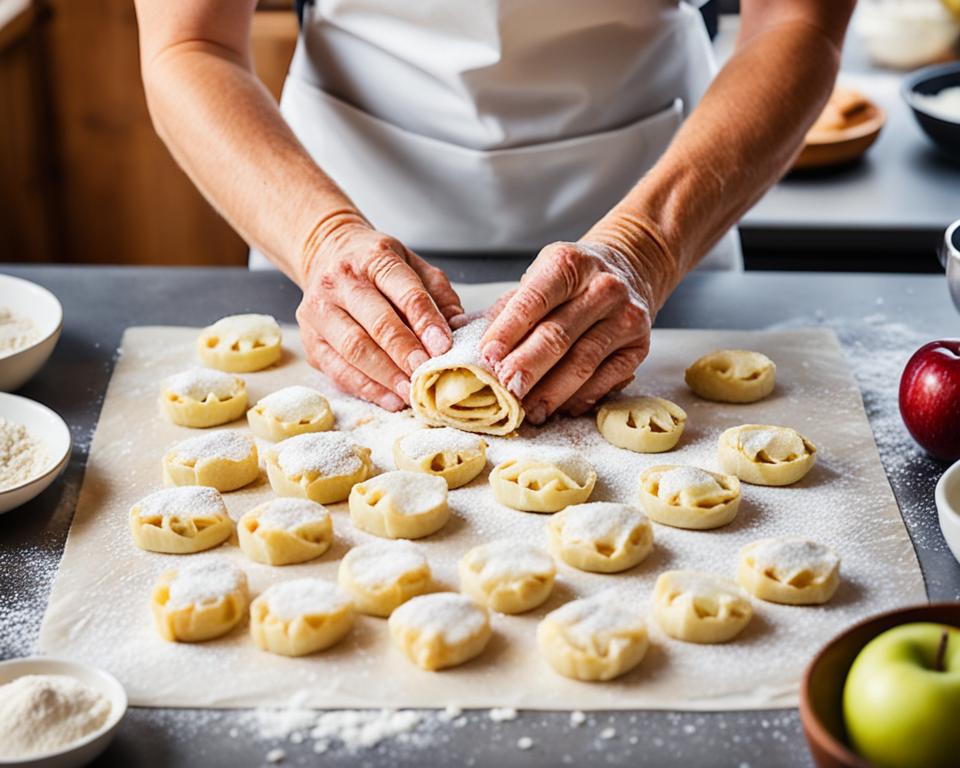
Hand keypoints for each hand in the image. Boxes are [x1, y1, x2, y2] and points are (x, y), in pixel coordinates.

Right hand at [297, 216, 464, 410]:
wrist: (326, 256)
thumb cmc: (377, 267)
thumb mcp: (413, 265)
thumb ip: (438, 294)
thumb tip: (458, 327)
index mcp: (374, 258)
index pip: (404, 291)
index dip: (426, 321)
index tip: (444, 347)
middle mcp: (341, 281)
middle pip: (376, 323)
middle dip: (405, 353)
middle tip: (426, 374)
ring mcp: (319, 311)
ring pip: (354, 349)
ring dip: (386, 376)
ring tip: (410, 393)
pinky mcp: (310, 340)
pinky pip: (338, 370)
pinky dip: (366, 389)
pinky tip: (390, 399)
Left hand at [480, 236, 668, 423]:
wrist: (629, 268)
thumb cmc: (569, 281)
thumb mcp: (538, 279)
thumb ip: (503, 309)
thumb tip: (456, 332)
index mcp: (569, 264)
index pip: (533, 301)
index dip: (507, 332)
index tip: (486, 358)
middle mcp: (602, 288)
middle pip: (558, 336)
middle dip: (527, 367)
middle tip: (504, 392)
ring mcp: (625, 317)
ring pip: (583, 362)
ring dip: (552, 391)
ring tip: (527, 411)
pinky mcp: (639, 345)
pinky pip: (607, 378)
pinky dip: (580, 397)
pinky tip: (559, 409)